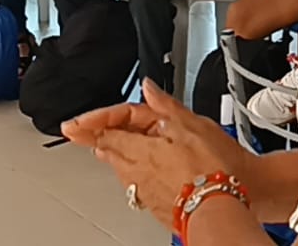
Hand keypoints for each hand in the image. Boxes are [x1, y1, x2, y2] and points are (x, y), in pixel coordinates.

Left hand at [75, 82, 257, 231]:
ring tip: (108, 147)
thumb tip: (148, 88)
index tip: (72, 125)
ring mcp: (145, 192)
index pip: (107, 131)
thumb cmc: (214, 169)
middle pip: (109, 151)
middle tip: (80, 133)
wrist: (225, 209)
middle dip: (97, 138)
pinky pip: (137, 187)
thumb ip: (164, 105)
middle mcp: (137, 173)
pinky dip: (134, 174)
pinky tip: (142, 172)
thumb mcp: (191, 124)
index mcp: (140, 149)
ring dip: (114, 155)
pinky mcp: (157, 207)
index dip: (90, 123)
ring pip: (121, 169)